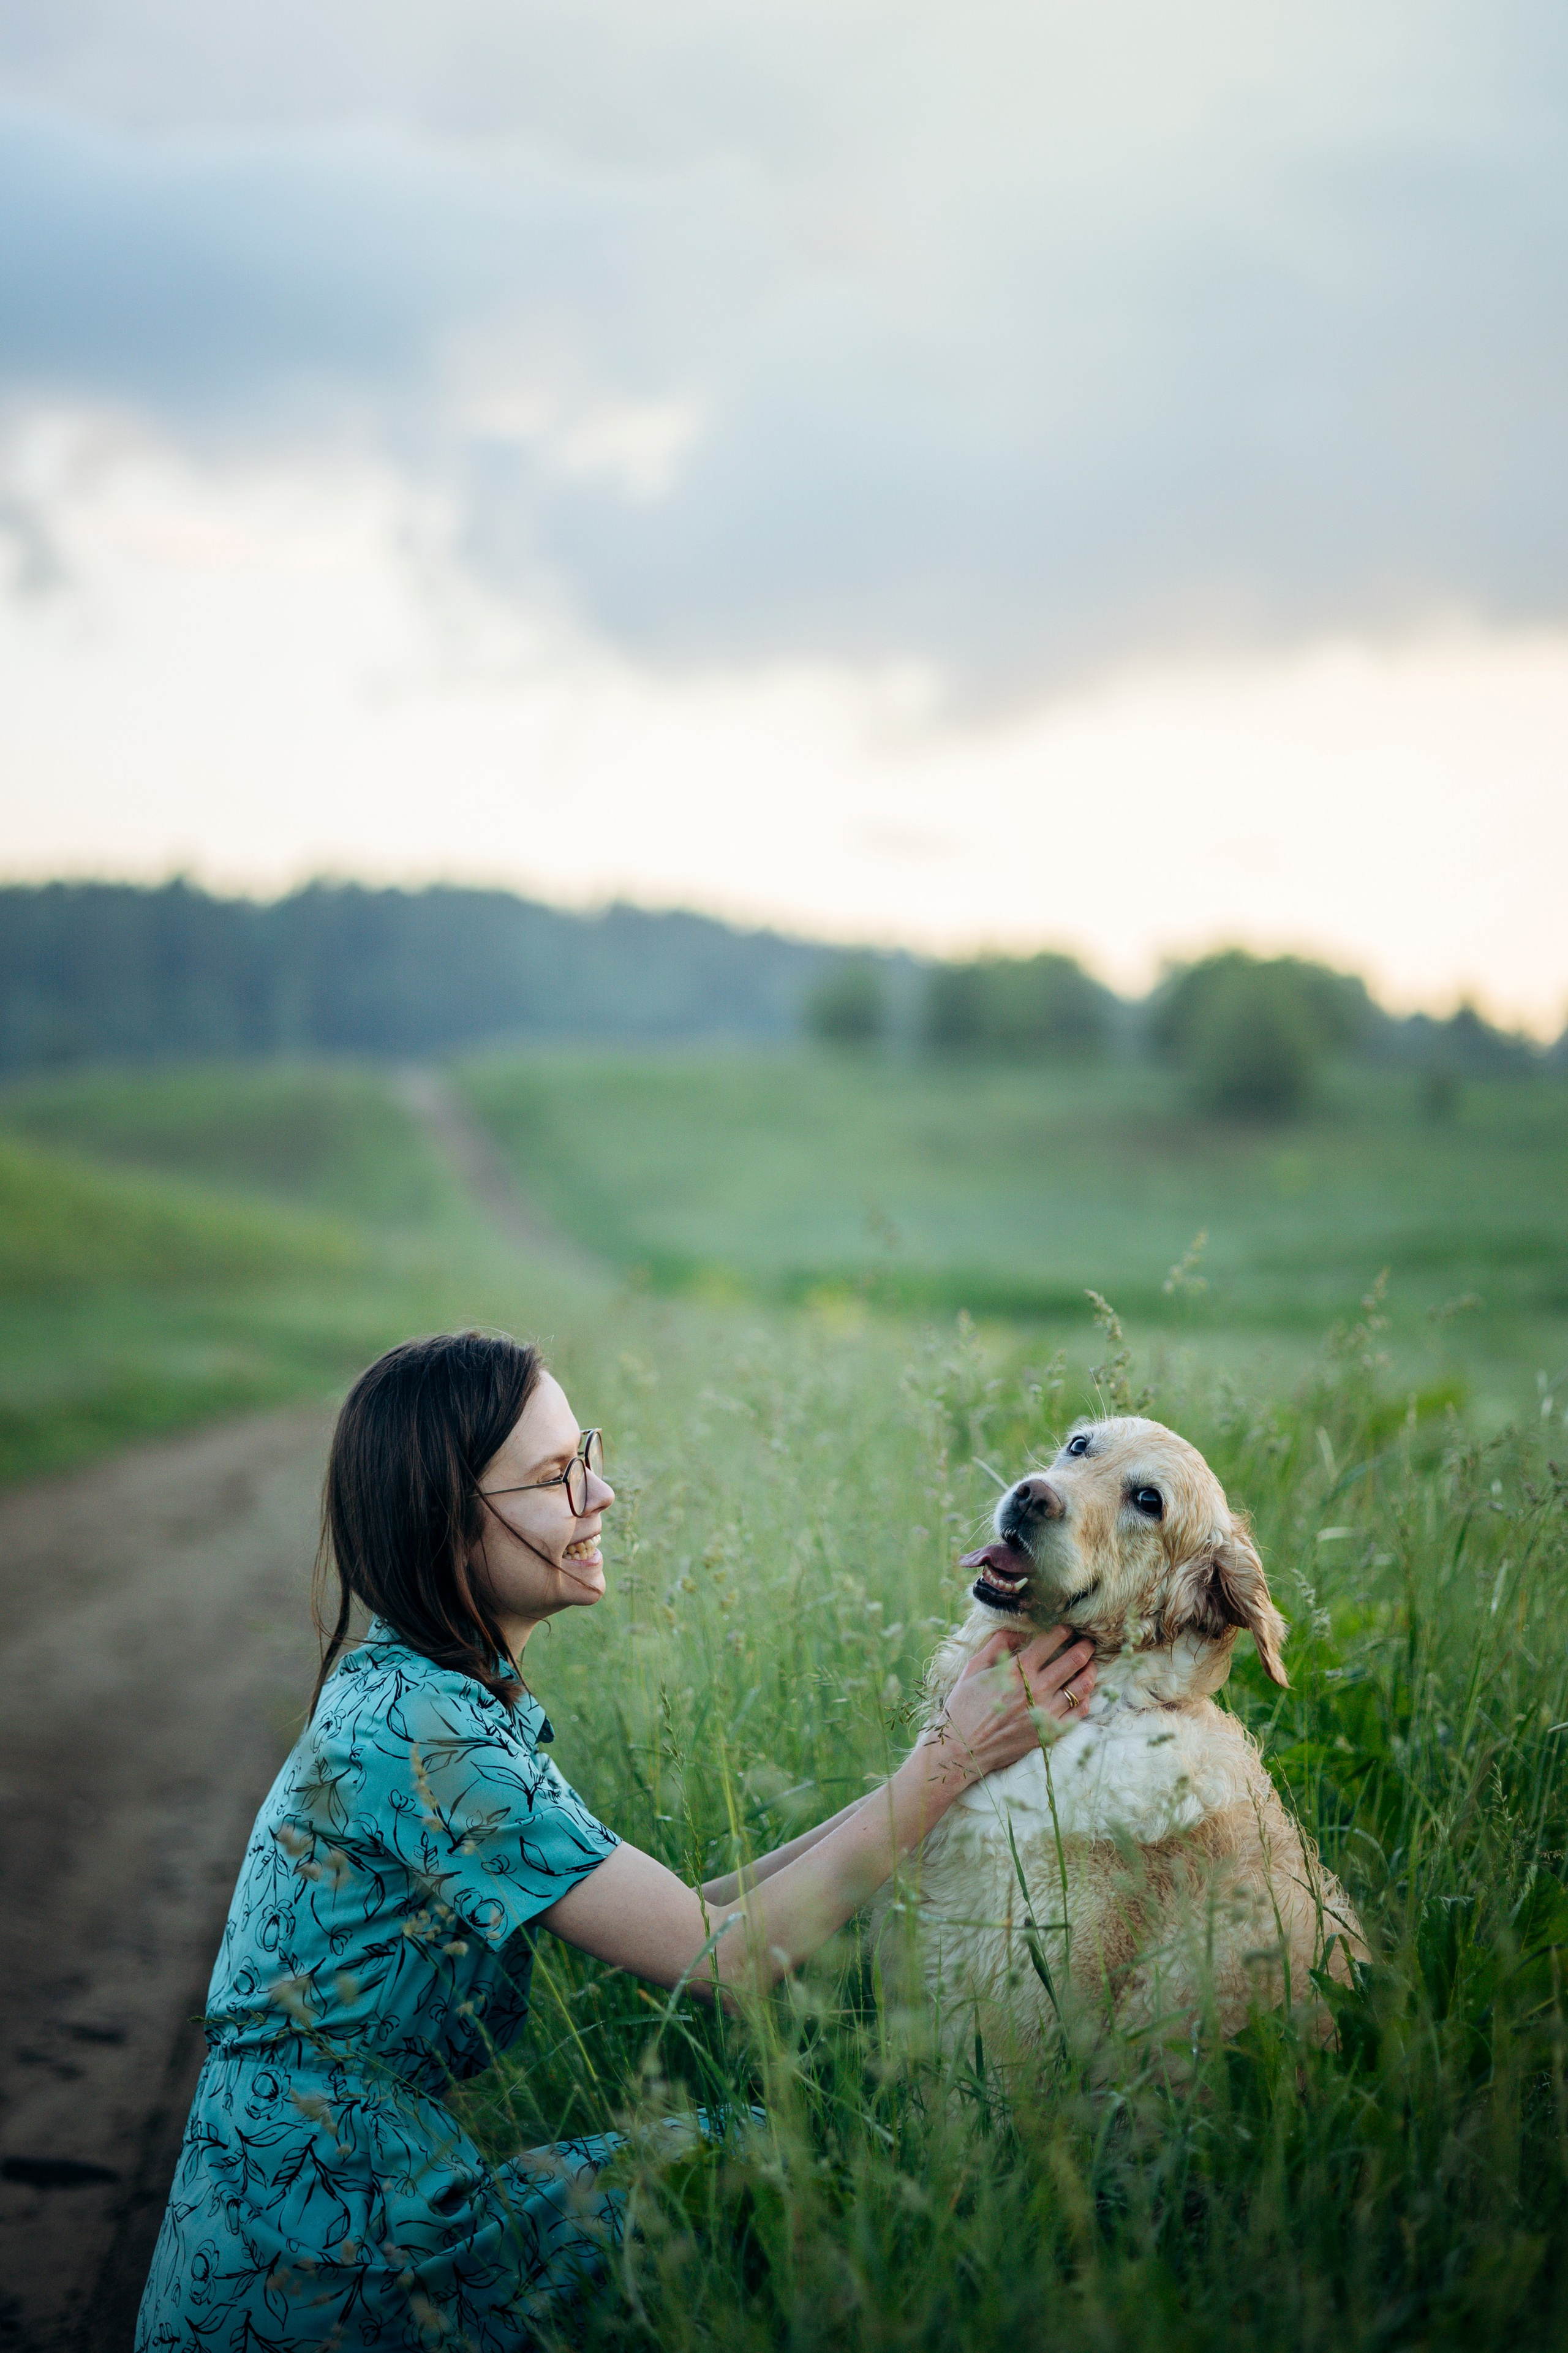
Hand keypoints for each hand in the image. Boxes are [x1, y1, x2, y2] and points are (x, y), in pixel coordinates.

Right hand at [918, 1625, 1095, 1795]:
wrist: (962, 1749)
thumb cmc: (963, 1706)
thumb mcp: (973, 1669)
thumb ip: (996, 1645)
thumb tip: (1015, 1629)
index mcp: (1018, 1670)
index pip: (1051, 1641)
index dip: (1063, 1630)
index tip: (1068, 1627)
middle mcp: (1036, 1689)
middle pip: (1074, 1660)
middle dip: (1085, 1646)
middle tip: (1088, 1641)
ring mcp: (1045, 1713)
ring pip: (1081, 1687)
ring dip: (1090, 1671)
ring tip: (1090, 1665)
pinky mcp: (1049, 1734)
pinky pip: (1077, 1714)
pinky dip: (1084, 1700)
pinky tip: (1082, 1694)